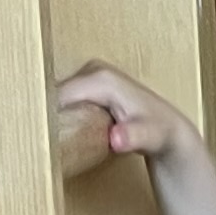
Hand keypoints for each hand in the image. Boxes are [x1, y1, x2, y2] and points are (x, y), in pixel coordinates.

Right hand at [55, 62, 186, 163]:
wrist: (168, 129)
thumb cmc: (158, 133)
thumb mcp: (149, 137)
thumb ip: (133, 137)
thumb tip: (116, 139)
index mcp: (100, 78)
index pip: (58, 97)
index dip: (50, 120)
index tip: (47, 143)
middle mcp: (91, 70)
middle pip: (54, 95)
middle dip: (50, 118)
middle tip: (49, 145)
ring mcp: (88, 75)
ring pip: (56, 98)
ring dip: (54, 118)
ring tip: (56, 140)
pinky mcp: (87, 85)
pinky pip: (63, 101)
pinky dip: (61, 116)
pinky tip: (65, 133)